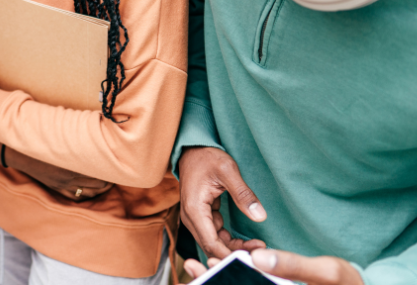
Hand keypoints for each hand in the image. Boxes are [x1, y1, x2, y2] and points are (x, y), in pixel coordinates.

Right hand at [0, 141, 112, 201]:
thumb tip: (100, 133)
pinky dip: (87, 194)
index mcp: (74, 161)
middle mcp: (70, 176)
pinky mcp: (56, 188)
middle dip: (109, 179)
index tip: (117, 163)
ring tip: (106, 180)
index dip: (112, 170)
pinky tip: (91, 188)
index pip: (102, 172)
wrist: (20, 148)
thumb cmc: (43, 134)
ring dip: (101, 188)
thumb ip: (81, 135)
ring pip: (91, 193)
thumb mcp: (63, 133)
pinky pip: (77, 197)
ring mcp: (63, 184)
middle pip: (100, 184)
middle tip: (113, 171)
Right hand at [179, 146, 267, 259]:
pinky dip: (230, 240)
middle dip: (235, 253)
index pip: (211, 243)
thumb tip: (260, 216)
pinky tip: (247, 240)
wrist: (192, 149)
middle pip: (212, 247)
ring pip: (214, 243)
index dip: (231, 254)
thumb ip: (243, 194)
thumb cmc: (207, 157)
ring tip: (257, 244)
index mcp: (194, 209)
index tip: (253, 255)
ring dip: (234, 247)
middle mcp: (190, 218)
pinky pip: (215, 235)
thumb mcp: (228, 171)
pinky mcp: (201, 217)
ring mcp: (194, 218)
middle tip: (260, 250)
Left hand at [184, 249, 363, 284]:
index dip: (223, 283)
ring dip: (221, 281)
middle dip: (215, 282)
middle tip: (191, 267)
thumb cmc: (349, 284)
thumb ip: (293, 266)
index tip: (205, 268)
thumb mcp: (327, 271)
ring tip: (196, 267)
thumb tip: (258, 258)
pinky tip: (224, 265)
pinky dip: (237, 278)